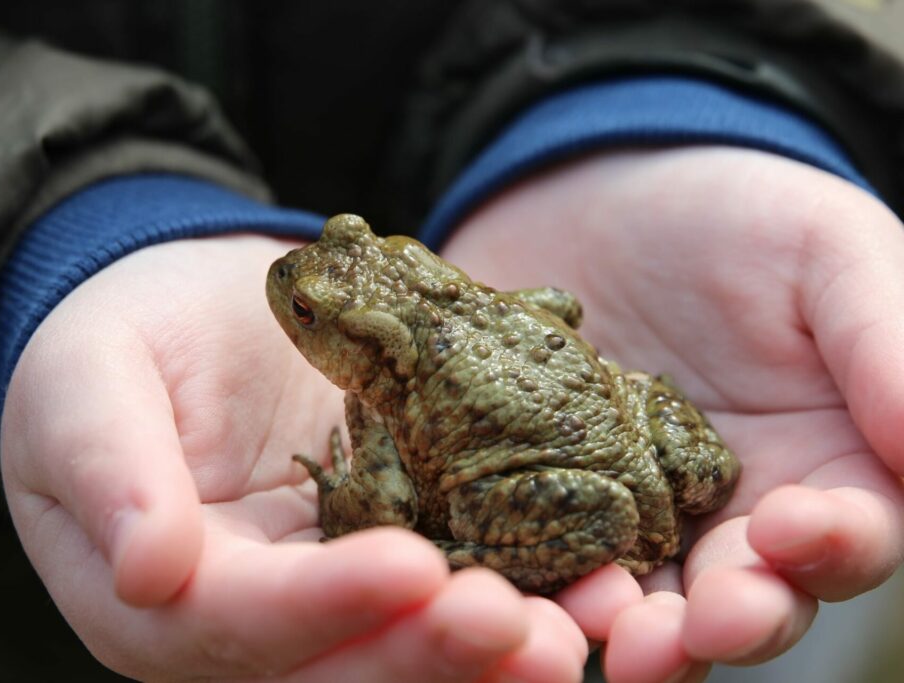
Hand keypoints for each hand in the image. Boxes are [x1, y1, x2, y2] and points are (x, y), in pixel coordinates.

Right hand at [0, 233, 586, 680]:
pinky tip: (596, 582)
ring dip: (493, 652)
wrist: (194, 307)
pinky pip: (456, 582)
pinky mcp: (394, 544)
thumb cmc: (121, 341)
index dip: (321, 607)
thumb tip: (146, 567)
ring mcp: (331, 591)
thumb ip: (103, 467)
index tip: (407, 567)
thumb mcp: (82, 383)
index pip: (239, 623)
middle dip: (430, 654)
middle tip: (525, 630)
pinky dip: (525, 590)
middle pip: (341, 665)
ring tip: (583, 626)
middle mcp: (256, 620)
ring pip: (408, 645)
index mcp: (165, 598)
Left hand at [442, 146, 903, 682]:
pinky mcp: (540, 499)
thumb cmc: (739, 218)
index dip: (828, 548)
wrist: (602, 196)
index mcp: (817, 470)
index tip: (789, 528)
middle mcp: (725, 517)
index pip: (846, 538)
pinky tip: (507, 588)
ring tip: (605, 627)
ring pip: (636, 602)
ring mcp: (625, 517)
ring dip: (624, 629)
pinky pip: (534, 554)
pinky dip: (528, 581)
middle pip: (739, 599)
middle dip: (720, 620)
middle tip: (692, 626)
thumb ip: (883, 345)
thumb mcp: (827, 255)